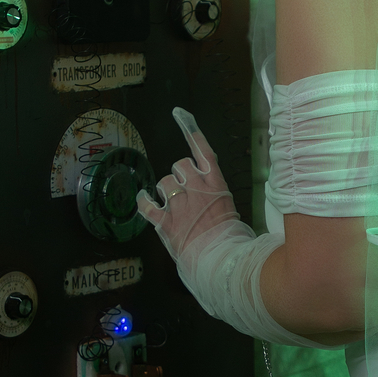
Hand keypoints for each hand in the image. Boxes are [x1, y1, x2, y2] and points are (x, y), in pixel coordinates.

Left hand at [138, 108, 240, 263]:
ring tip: (173, 202)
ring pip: (163, 182)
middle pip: (179, 165)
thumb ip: (219, 198)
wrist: (222, 261)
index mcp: (216, 185)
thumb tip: (214, 198)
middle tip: (185, 188)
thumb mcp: (233, 211)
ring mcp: (178, 204)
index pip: (202, 151)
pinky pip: (147, 204)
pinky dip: (144, 201)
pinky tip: (145, 200)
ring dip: (165, 189)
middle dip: (179, 174)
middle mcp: (196, 189)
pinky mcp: (165, 221)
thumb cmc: (233, 240)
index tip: (179, 115)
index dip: (190, 131)